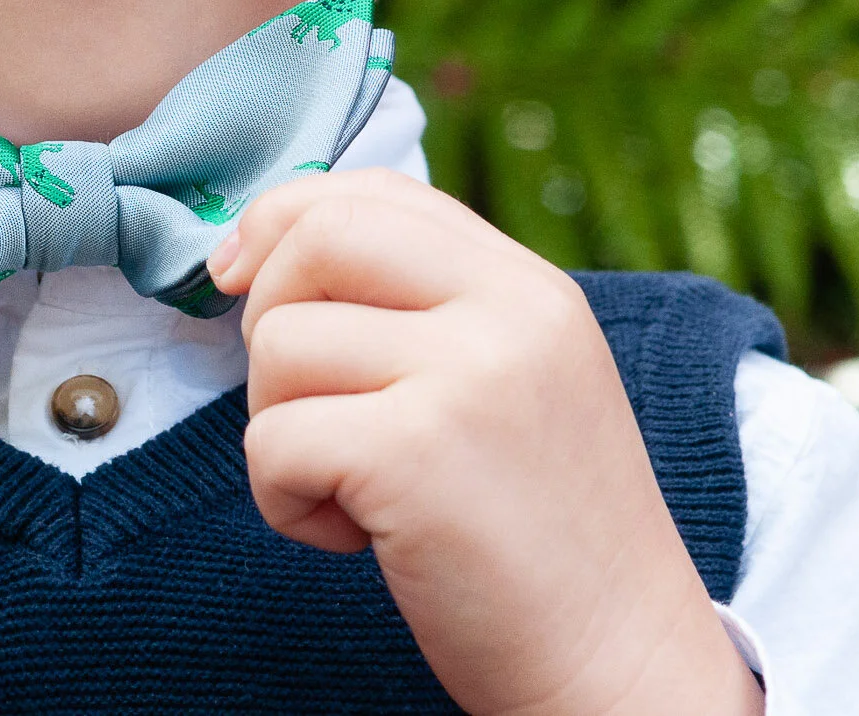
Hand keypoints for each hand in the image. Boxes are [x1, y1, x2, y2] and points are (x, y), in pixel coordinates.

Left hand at [210, 172, 761, 715]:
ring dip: (280, 429)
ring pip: (279, 345)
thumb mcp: (510, 383)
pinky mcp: (415, 454)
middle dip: (265, 312)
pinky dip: (285, 501)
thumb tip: (259, 249)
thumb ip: (422, 308)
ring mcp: (468, 376)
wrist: (619, 666)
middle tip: (295, 401)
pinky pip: (272, 441)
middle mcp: (509, 311)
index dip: (285, 219)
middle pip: (319, 235)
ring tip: (353, 492)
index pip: (376, 192)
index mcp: (531, 286)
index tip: (239, 274)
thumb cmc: (538, 535)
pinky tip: (354, 539)